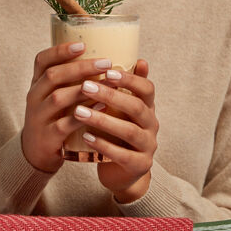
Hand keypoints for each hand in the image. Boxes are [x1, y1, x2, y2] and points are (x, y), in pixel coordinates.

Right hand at [22, 42, 111, 172]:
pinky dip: (83, 115)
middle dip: (80, 67)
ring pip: (58, 98)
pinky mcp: (47, 137)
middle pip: (54, 76)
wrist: (36, 153)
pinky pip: (65, 124)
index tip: (83, 44)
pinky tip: (102, 108)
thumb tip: (104, 57)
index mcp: (37, 83)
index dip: (61, 51)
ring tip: (108, 83)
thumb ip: (72, 79)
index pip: (42, 60)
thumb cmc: (54, 117)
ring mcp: (38, 117)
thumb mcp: (56, 95)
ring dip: (85, 89)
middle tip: (105, 62)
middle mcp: (34, 97)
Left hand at [74, 60, 158, 202]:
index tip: (107, 71)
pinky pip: (122, 155)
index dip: (129, 79)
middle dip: (111, 96)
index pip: (147, 88)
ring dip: (103, 120)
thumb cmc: (116, 133)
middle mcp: (152, 125)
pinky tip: (85, 137)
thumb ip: (122, 87)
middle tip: (85, 86)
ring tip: (78, 112)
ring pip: (129, 131)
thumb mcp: (120, 109)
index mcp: (148, 107)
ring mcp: (148, 146)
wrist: (121, 172)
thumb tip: (133, 58)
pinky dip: (103, 145)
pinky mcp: (139, 165)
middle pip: (137, 107)